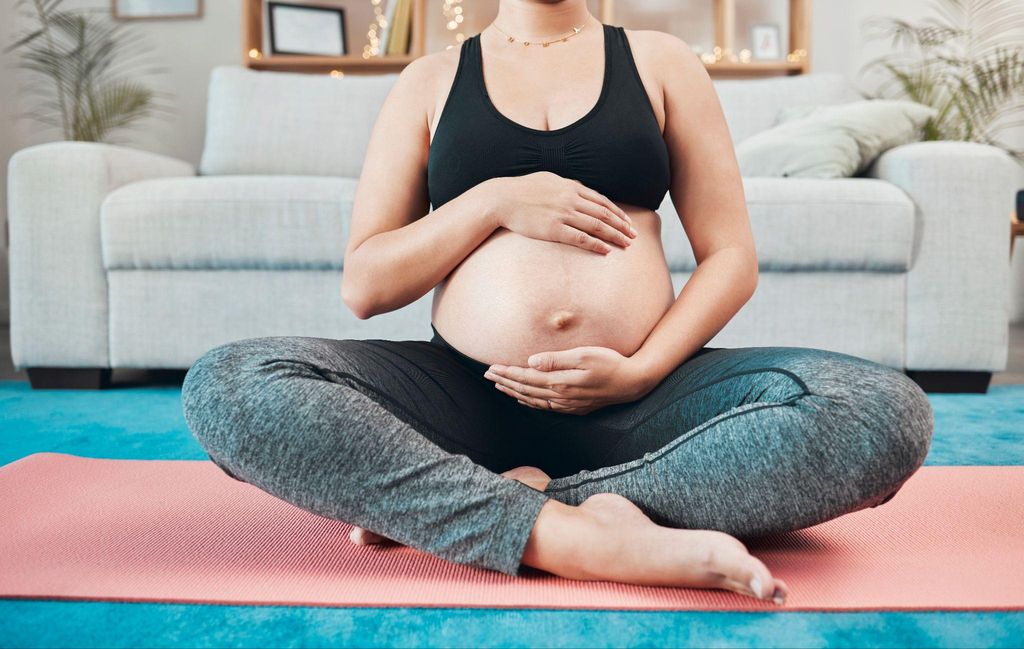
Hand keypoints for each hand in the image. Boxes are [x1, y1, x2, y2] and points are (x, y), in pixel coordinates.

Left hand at [483, 345, 654, 414]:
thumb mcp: (584, 355)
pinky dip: (530, 402)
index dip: (507, 373)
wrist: (632, 383)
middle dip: (505, 382)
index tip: (490, 367)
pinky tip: (524, 399)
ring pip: (533, 400)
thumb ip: (556, 359)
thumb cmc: (610, 363)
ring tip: (499, 386)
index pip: (526, 377)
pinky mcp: (574, 407)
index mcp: (560, 382)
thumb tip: (530, 362)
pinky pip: (545, 407)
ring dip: (514, 392)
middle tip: (486, 375)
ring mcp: (567, 404)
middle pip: (525, 389)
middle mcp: (560, 396)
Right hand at [484, 172, 637, 254]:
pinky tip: (606, 250)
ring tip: (625, 244)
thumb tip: (578, 190)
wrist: (502, 199)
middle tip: (633, 236)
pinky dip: (596, 244)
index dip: (617, 212)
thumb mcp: (548, 179)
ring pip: (596, 226)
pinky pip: (580, 238)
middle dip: (621, 225)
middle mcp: (570, 199)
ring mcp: (563, 214)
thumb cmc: (522, 189)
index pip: (601, 201)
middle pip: (604, 214)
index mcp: (571, 187)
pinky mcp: (554, 229)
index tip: (627, 222)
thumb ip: (566, 185)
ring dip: (614, 236)